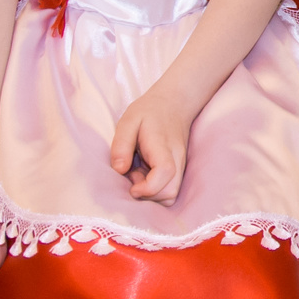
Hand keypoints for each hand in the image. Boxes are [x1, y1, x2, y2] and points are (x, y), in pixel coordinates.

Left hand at [110, 88, 192, 204]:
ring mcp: (180, 167)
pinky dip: (155, 190)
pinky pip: (169, 190)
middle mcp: (177, 160)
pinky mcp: (178, 171)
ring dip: (151, 194)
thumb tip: (119, 170)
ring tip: (138, 174)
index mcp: (163, 147)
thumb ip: (121, 144)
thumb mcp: (129, 121)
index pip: (165, 172)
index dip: (148, 188)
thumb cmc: (149, 111)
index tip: (131, 188)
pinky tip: (144, 175)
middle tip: (132, 176)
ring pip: (171, 196)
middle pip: (170, 193)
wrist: (174, 103)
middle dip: (147, 195)